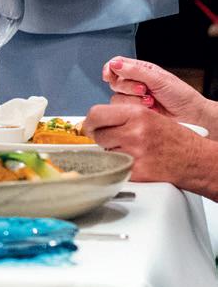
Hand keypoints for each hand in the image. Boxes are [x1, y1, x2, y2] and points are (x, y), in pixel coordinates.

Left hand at [83, 101, 214, 189]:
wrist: (196, 161)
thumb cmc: (175, 139)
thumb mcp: (149, 116)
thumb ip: (122, 117)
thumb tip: (96, 121)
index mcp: (137, 114)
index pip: (96, 114)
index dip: (89, 122)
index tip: (88, 126)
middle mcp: (134, 132)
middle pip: (98, 135)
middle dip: (102, 138)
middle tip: (115, 140)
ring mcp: (135, 153)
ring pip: (105, 152)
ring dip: (112, 152)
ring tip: (131, 150)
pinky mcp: (136, 172)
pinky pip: (116, 167)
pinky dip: (121, 166)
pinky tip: (135, 162)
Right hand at [100, 56, 214, 130]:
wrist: (191, 115)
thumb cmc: (180, 95)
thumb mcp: (158, 78)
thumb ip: (135, 71)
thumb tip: (114, 64)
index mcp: (140, 70)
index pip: (117, 64)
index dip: (110, 68)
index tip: (109, 75)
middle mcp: (135, 82)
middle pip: (115, 81)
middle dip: (128, 86)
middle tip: (144, 89)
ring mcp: (134, 98)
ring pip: (117, 97)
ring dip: (134, 100)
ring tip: (151, 101)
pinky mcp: (134, 112)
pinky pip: (123, 110)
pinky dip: (136, 109)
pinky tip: (149, 109)